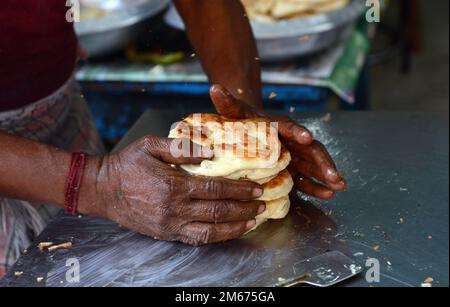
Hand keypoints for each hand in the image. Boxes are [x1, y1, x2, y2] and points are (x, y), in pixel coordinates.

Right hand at [79, 136, 264, 245]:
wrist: (101, 189)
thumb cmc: (126, 164)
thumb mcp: (151, 145)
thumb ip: (182, 147)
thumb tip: (211, 152)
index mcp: (173, 185)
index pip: (216, 189)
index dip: (239, 189)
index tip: (256, 188)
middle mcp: (174, 208)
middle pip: (219, 211)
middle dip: (244, 208)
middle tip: (262, 204)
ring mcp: (170, 225)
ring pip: (210, 231)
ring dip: (235, 227)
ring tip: (253, 221)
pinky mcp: (165, 234)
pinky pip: (196, 239)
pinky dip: (216, 237)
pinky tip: (228, 231)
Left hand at [210, 84, 345, 199]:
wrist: (249, 126)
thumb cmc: (243, 120)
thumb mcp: (235, 113)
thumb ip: (228, 104)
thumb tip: (214, 88)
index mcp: (278, 125)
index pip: (290, 127)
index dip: (298, 132)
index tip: (307, 137)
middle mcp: (291, 140)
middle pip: (310, 149)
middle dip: (322, 162)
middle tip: (333, 175)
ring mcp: (294, 156)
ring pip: (313, 165)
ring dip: (326, 175)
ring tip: (339, 186)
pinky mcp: (293, 169)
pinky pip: (306, 179)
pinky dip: (316, 187)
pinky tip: (328, 195)